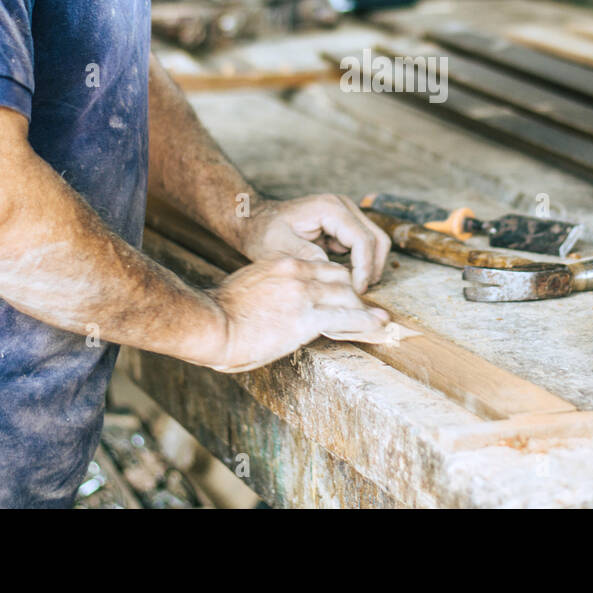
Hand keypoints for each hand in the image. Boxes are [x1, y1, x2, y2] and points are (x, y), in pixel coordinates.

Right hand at [207, 257, 390, 372]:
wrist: (210, 323)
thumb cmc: (221, 312)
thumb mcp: (250, 286)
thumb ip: (270, 287)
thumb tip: (278, 302)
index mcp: (283, 264)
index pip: (324, 267)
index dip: (340, 282)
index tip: (347, 294)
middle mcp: (298, 274)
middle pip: (341, 278)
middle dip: (356, 295)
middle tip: (369, 311)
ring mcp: (304, 295)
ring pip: (348, 298)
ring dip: (366, 312)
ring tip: (381, 323)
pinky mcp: (307, 319)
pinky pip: (347, 319)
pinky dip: (367, 325)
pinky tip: (378, 329)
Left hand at [237, 194, 390, 293]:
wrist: (254, 222)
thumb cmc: (262, 233)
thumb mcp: (279, 248)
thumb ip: (307, 257)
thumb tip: (336, 273)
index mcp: (330, 208)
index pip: (362, 239)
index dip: (364, 268)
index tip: (357, 291)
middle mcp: (343, 207)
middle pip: (377, 239)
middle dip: (373, 268)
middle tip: (360, 294)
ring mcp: (346, 215)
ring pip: (375, 243)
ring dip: (369, 267)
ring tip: (353, 290)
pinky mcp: (343, 226)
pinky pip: (363, 246)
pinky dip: (361, 264)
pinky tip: (345, 281)